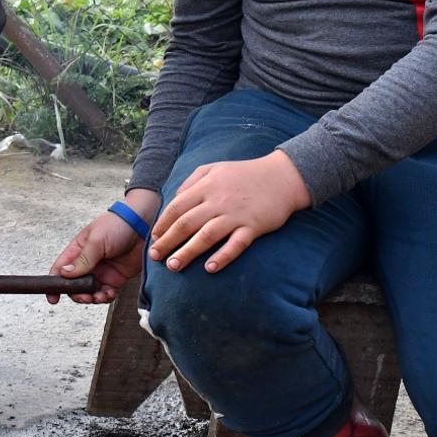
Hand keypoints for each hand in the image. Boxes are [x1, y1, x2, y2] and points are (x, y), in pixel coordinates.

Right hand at [46, 189, 158, 304]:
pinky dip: (106, 297)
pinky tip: (109, 294)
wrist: (144, 224)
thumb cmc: (117, 225)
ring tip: (98, 296)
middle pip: (74, 285)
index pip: (60, 269)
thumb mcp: (96, 240)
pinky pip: (106, 293)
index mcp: (77, 250)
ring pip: (90, 292)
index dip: (54, 284)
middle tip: (84, 296)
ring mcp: (102, 271)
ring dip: (92, 298)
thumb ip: (82, 259)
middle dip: (77, 294)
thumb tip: (64, 274)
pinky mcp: (116, 278)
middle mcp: (87, 263)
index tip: (53, 297)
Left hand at [148, 151, 309, 273]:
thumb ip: (192, 181)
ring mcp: (235, 215)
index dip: (162, 224)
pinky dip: (223, 257)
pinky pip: (236, 244)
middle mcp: (217, 201)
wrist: (282, 176)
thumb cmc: (245, 173)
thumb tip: (174, 198)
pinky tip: (210, 268)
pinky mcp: (253, 227)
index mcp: (205, 187)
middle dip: (168, 242)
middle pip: (186, 224)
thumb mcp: (214, 168)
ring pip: (206, 236)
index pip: (176, 208)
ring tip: (173, 266)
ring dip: (188, 252)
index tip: (154, 238)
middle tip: (155, 257)